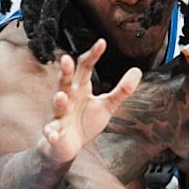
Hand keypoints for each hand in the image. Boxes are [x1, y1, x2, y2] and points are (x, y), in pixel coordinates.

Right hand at [38, 39, 141, 162]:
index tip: (102, 42)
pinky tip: (52, 135)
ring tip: (61, 96)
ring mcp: (59, 115)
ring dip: (58, 101)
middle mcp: (68, 98)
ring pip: (57, 105)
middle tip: (66, 59)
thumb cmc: (85, 122)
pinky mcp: (54, 133)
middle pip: (65, 81)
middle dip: (65, 71)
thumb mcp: (107, 105)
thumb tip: (137, 70)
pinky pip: (51, 132)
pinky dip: (51, 134)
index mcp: (80, 89)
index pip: (85, 68)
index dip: (93, 55)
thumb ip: (122, 90)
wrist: (67, 146)